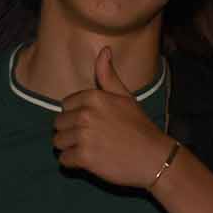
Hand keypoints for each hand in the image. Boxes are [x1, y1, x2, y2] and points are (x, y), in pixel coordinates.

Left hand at [54, 47, 175, 189]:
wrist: (153, 157)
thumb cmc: (139, 127)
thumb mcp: (125, 96)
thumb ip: (108, 75)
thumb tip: (104, 49)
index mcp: (93, 97)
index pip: (65, 106)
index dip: (76, 116)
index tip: (93, 124)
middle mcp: (85, 114)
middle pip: (58, 124)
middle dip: (70, 132)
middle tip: (91, 139)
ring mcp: (83, 136)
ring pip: (58, 142)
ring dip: (70, 148)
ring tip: (89, 149)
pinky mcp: (84, 157)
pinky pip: (63, 159)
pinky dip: (73, 162)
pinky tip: (89, 161)